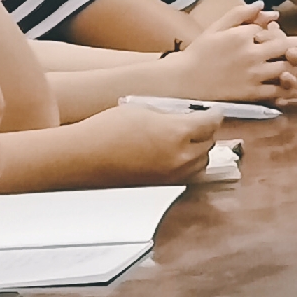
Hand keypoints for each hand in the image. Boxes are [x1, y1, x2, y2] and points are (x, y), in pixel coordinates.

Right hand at [84, 101, 225, 183]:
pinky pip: (187, 175)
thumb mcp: (143, 110)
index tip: (213, 111)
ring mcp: (172, 175)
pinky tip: (176, 155)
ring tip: (186, 139)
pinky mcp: (162, 187)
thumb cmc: (107, 130)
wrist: (82, 158)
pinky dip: (188, 165)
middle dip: (205, 131)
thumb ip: (171, 114)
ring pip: (201, 162)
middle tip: (197, 122)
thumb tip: (185, 117)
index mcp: (177, 133)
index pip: (211, 123)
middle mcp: (180, 157)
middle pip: (209, 143)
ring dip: (199, 150)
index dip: (214, 114)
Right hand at [166, 6, 296, 101]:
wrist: (184, 80)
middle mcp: (251, 53)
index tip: (283, 34)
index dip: (278, 32)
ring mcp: (253, 74)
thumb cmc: (200, 52)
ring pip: (285, 68)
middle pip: (284, 47)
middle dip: (296, 46)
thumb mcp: (217, 27)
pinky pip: (275, 90)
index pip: (270, 30)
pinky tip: (292, 87)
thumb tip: (264, 5)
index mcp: (242, 35)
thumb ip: (241, 14)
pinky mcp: (251, 92)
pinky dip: (286, 89)